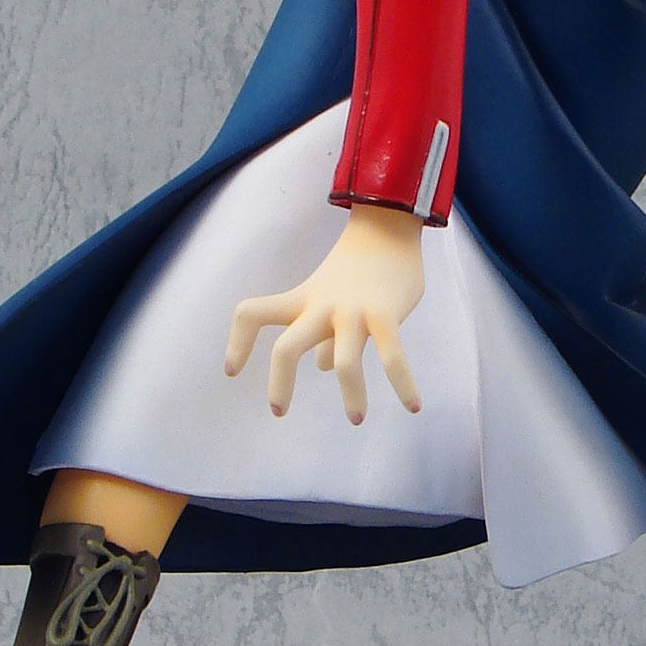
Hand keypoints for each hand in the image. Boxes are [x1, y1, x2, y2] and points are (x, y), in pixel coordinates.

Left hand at [224, 203, 424, 423]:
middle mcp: (322, 308)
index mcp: (302, 301)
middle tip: (278, 411)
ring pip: (345, 363)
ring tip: (356, 419)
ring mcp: (354, 312)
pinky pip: (393, 357)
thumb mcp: (329, 296)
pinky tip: (413, 406)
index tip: (232, 371)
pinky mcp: (387, 314)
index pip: (253, 314)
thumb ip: (323, 334)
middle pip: (287, 348)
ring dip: (352, 396)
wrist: (390, 226)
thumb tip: (319, 367)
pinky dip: (404, 385)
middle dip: (280, 384)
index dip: (237, 342)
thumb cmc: (357, 267)